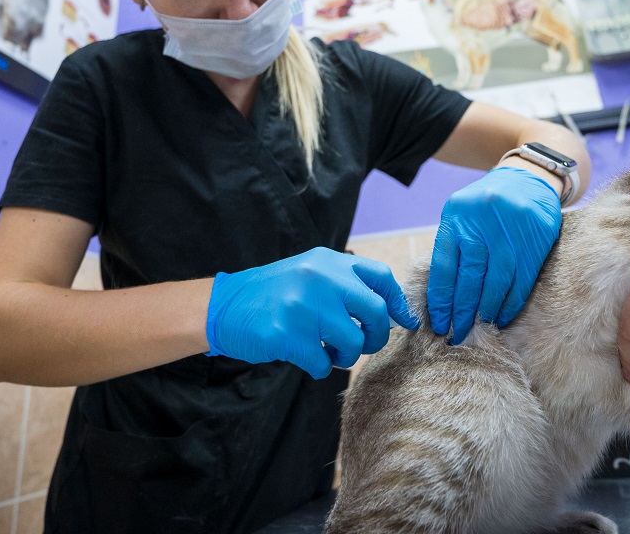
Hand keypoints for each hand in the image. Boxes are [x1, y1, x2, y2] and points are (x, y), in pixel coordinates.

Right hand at [205, 247, 418, 378]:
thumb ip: (346, 286)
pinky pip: (324, 364)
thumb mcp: (310, 275)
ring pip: (353, 343)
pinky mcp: (288, 335)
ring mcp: (304, 306)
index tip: (405, 321)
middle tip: (365, 344)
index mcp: (328, 262)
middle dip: (376, 336)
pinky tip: (305, 358)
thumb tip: (392, 312)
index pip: (380, 277)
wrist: (224, 307)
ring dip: (346, 357)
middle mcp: (319, 279)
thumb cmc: (273, 295)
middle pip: (375, 312)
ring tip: (328, 352)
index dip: (398, 302)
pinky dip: (320, 368)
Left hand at [428, 166, 561, 344]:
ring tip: (479, 328)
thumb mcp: (462, 215)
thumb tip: (441, 299)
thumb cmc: (486, 204)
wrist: (529, 176)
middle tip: (457, 334)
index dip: (441, 299)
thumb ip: (453, 247)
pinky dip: (510, 302)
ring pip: (497, 282)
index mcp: (457, 215)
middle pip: (470, 277)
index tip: (438, 323)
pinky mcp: (536, 237)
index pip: (444, 266)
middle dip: (462, 311)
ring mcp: (511, 229)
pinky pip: (521, 280)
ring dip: (487, 310)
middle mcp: (483, 221)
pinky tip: (502, 316)